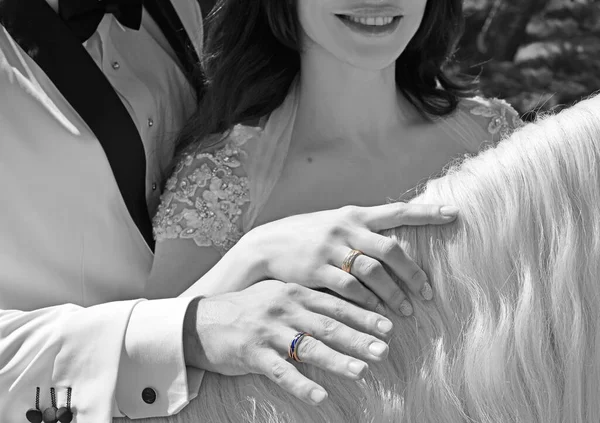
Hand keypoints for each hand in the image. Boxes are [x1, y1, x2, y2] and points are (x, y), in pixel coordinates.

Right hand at [183, 281, 392, 405]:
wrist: (202, 321)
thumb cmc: (247, 308)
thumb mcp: (277, 295)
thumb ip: (307, 299)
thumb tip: (343, 307)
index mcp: (294, 293)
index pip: (335, 304)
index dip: (363, 315)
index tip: (389, 326)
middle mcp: (284, 309)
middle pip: (327, 326)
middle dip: (359, 338)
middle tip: (385, 349)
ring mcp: (268, 332)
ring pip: (308, 348)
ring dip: (337, 360)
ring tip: (362, 371)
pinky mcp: (252, 354)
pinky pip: (280, 372)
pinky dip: (300, 384)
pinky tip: (320, 396)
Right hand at [235, 202, 458, 314]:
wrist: (266, 244)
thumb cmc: (307, 235)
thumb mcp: (334, 223)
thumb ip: (361, 230)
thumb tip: (393, 241)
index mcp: (354, 215)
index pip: (396, 211)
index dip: (426, 212)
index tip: (454, 213)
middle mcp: (345, 228)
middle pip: (389, 249)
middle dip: (412, 272)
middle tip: (428, 293)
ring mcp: (329, 249)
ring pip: (371, 272)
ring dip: (392, 293)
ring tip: (406, 311)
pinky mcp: (315, 270)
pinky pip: (348, 288)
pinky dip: (366, 301)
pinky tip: (376, 312)